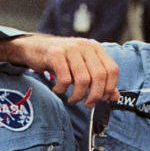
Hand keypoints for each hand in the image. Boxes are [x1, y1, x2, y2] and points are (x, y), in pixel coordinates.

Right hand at [0, 34, 118, 106]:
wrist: (35, 48)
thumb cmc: (62, 60)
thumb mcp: (83, 67)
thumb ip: (99, 80)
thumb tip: (114, 96)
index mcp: (95, 48)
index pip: (112, 70)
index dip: (110, 87)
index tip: (102, 99)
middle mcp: (85, 46)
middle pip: (99, 76)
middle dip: (95, 95)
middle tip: (87, 104)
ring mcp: (70, 49)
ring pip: (83, 79)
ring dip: (78, 95)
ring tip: (72, 99)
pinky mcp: (55, 54)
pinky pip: (65, 78)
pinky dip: (62, 89)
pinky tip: (58, 90)